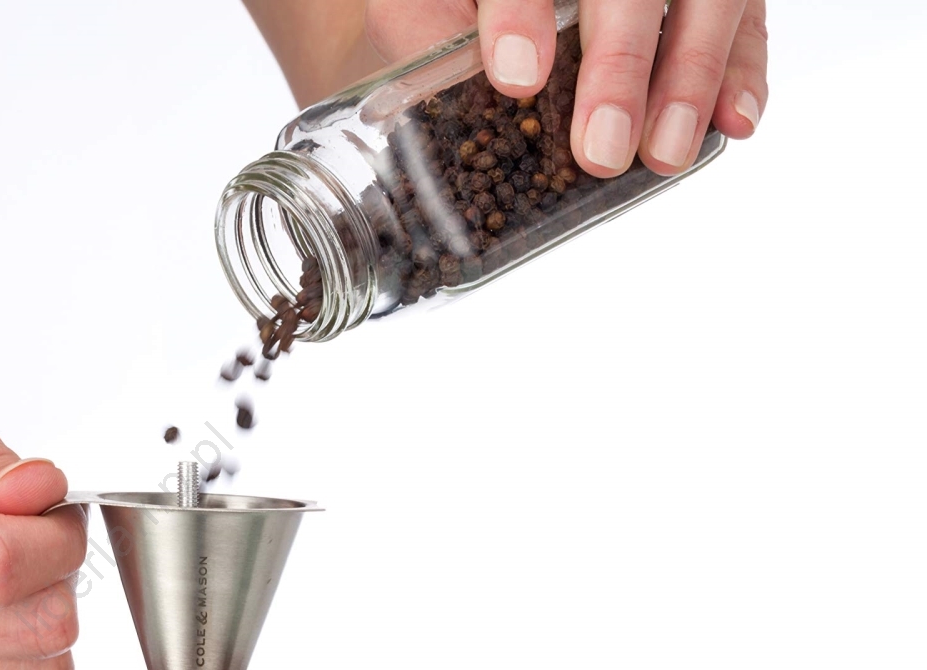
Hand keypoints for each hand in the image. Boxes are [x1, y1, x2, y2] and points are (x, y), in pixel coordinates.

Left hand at [365, 0, 767, 176]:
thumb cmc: (455, 6)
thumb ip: (422, 30)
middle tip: (599, 147)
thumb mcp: (420, 6)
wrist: (481, 7)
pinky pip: (748, 19)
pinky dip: (743, 71)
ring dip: (690, 77)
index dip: (522, 14)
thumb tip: (438, 97)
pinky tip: (731, 122)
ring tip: (660, 154)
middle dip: (619, 63)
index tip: (517, 79)